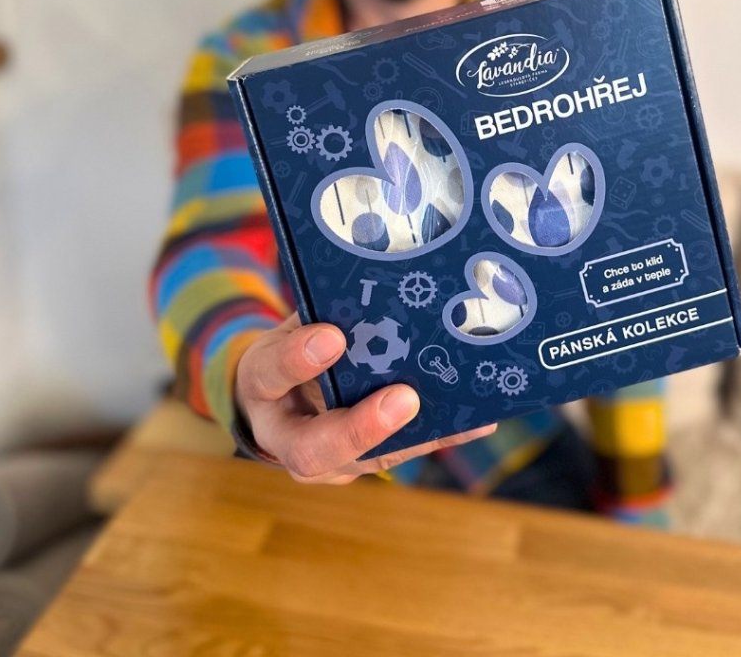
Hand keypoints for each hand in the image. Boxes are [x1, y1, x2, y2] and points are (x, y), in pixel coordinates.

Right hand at [234, 314, 496, 483]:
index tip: (332, 336)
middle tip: (404, 398)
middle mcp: (286, 437)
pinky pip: (402, 453)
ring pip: (368, 460)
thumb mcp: (293, 321)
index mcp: (261, 385)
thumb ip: (324, 310)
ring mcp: (327, 460)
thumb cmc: (291, 346)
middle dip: (361, 428)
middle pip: (314, 450)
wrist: (277, 396)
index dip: (296, 359)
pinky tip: (478, 422)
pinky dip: (441, 436)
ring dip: (416, 435)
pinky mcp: (363, 464)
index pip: (269, 375)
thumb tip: (382, 277)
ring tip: (464, 414)